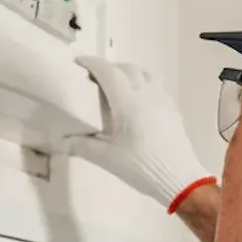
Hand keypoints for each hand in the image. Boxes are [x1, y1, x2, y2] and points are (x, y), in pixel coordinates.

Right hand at [59, 57, 213, 210]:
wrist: (177, 177)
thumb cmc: (139, 165)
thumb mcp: (105, 158)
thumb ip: (82, 146)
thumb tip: (64, 141)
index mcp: (127, 101)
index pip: (108, 72)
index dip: (92, 63)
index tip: (80, 63)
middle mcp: (146, 94)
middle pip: (127, 68)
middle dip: (110, 68)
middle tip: (96, 78)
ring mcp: (162, 100)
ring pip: (145, 74)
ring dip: (129, 74)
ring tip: (118, 87)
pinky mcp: (172, 110)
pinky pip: (155, 88)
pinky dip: (143, 86)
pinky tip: (138, 103)